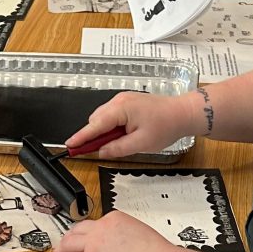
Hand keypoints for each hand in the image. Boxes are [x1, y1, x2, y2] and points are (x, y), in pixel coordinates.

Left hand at [51, 210, 171, 251]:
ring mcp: (93, 244)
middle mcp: (101, 228)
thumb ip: (128, 239)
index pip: (95, 225)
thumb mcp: (141, 236)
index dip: (87, 234)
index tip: (84, 240)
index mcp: (115, 219)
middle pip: (76, 231)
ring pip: (68, 245)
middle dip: (68, 240)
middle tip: (64, 247)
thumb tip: (126, 249)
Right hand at [65, 90, 198, 160]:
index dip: (81, 137)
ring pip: (104, 118)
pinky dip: (112, 126)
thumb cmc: (166, 126)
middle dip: (94, 136)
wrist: (183, 113)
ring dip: (105, 132)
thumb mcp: (141, 144)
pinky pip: (112, 115)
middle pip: (96, 120)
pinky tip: (122, 136)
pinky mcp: (128, 102)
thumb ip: (117, 148)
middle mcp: (119, 100)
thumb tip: (101, 152)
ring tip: (118, 144)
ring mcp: (123, 99)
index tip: (69, 145)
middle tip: (96, 151)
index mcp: (120, 108)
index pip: (95, 125)